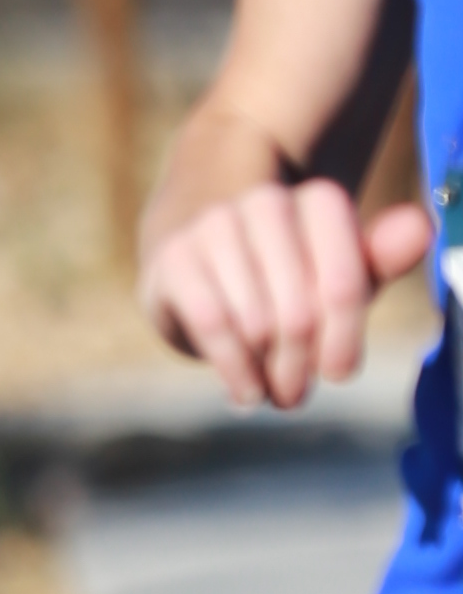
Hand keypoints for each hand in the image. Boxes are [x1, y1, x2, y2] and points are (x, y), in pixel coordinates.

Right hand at [141, 179, 434, 408]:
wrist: (199, 269)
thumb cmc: (284, 282)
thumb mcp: (338, 277)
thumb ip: (381, 259)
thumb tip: (420, 226)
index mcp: (319, 201)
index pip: (343, 283)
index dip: (344, 340)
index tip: (337, 373)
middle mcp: (266, 202)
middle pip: (300, 312)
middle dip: (301, 364)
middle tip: (296, 390)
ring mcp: (214, 226)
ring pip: (257, 323)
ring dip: (268, 372)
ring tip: (270, 388)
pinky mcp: (174, 258)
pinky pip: (212, 324)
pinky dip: (234, 369)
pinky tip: (244, 391)